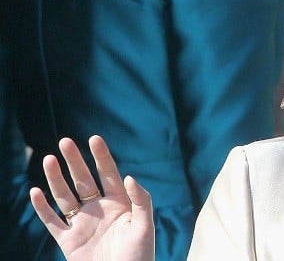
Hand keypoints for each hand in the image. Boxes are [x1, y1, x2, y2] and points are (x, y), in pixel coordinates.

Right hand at [29, 135, 154, 260]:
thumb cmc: (140, 256)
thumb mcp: (145, 226)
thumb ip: (141, 200)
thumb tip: (128, 177)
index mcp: (119, 203)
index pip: (109, 174)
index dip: (101, 156)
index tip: (94, 138)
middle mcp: (99, 209)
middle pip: (84, 180)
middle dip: (75, 161)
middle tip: (65, 141)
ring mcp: (83, 223)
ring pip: (65, 196)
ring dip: (56, 178)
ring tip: (49, 159)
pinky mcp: (69, 240)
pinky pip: (52, 221)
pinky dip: (42, 208)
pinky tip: (36, 191)